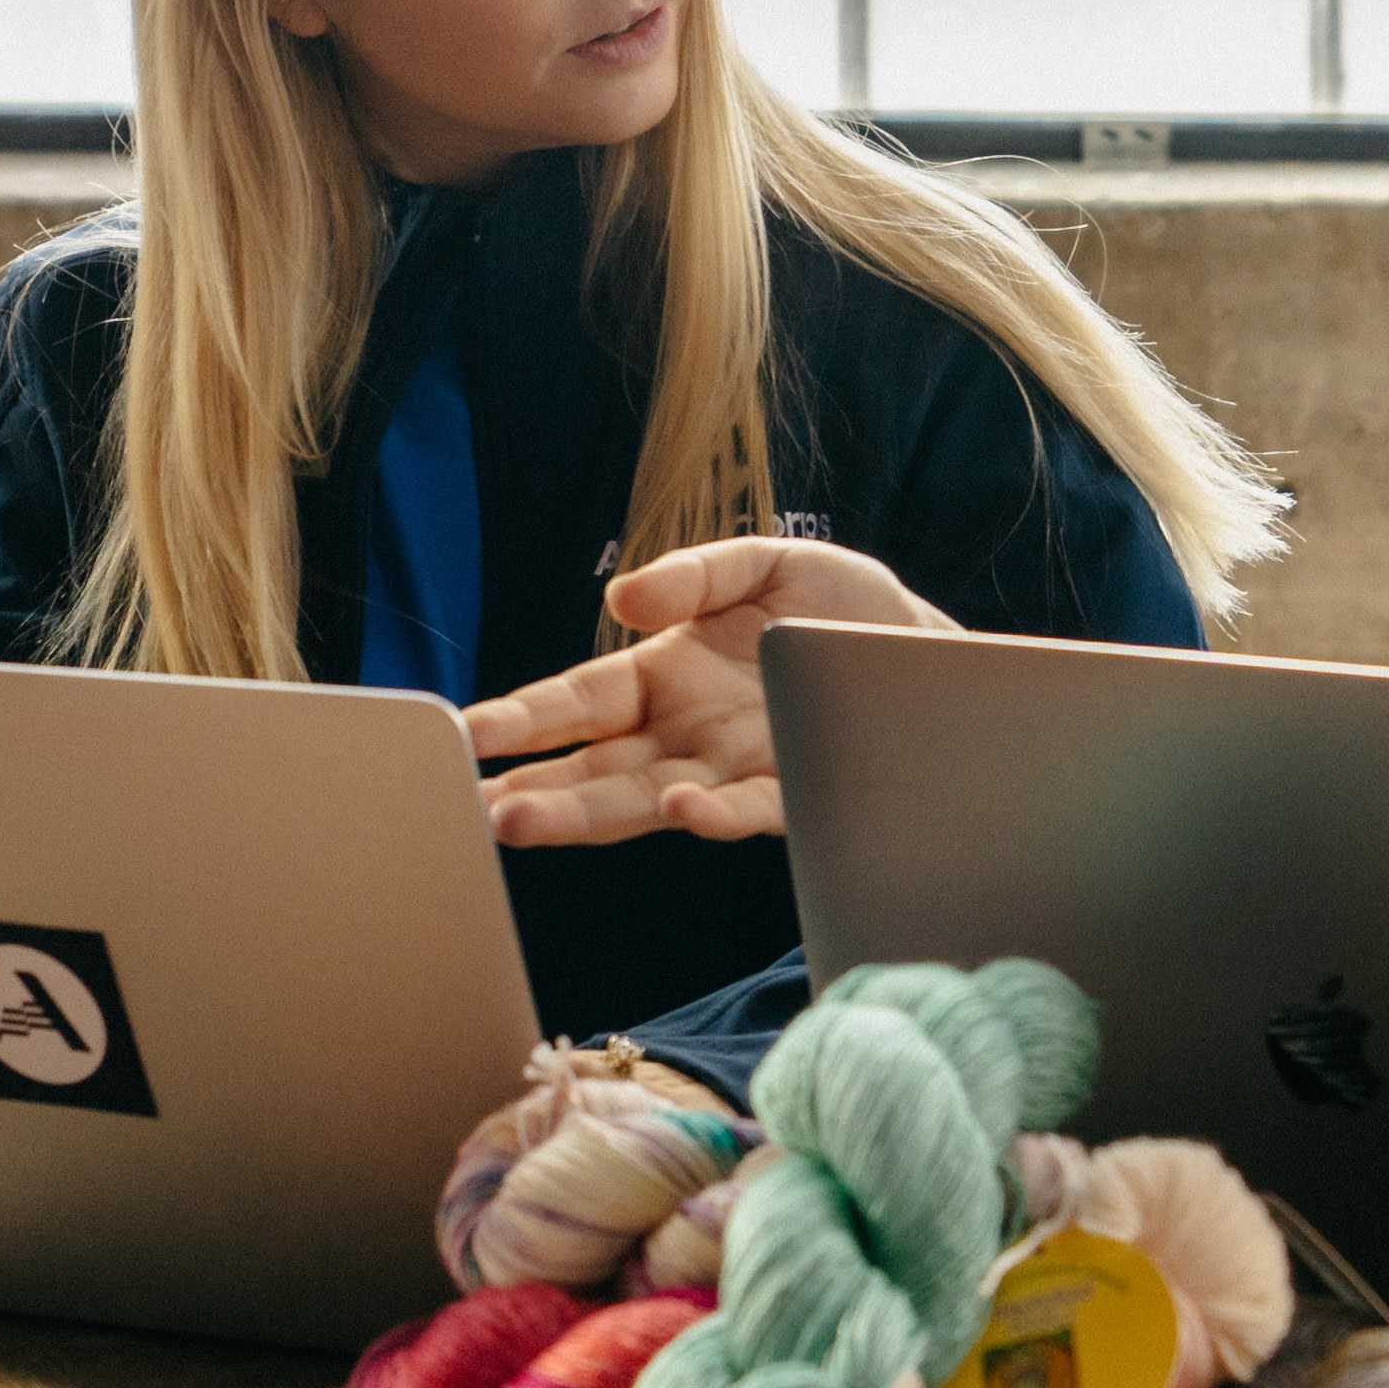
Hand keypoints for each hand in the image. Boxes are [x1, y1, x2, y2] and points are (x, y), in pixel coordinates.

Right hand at [462, 534, 955, 847]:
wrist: (922, 648)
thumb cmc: (838, 608)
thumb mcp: (763, 564)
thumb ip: (693, 574)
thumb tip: (620, 599)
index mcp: (663, 675)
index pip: (578, 700)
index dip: (523, 717)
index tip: (466, 733)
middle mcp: (685, 733)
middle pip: (594, 767)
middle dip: (533, 790)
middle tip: (474, 811)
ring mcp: (732, 768)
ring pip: (644, 800)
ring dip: (587, 814)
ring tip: (528, 822)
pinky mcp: (792, 789)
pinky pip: (743, 808)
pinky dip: (708, 811)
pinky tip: (676, 807)